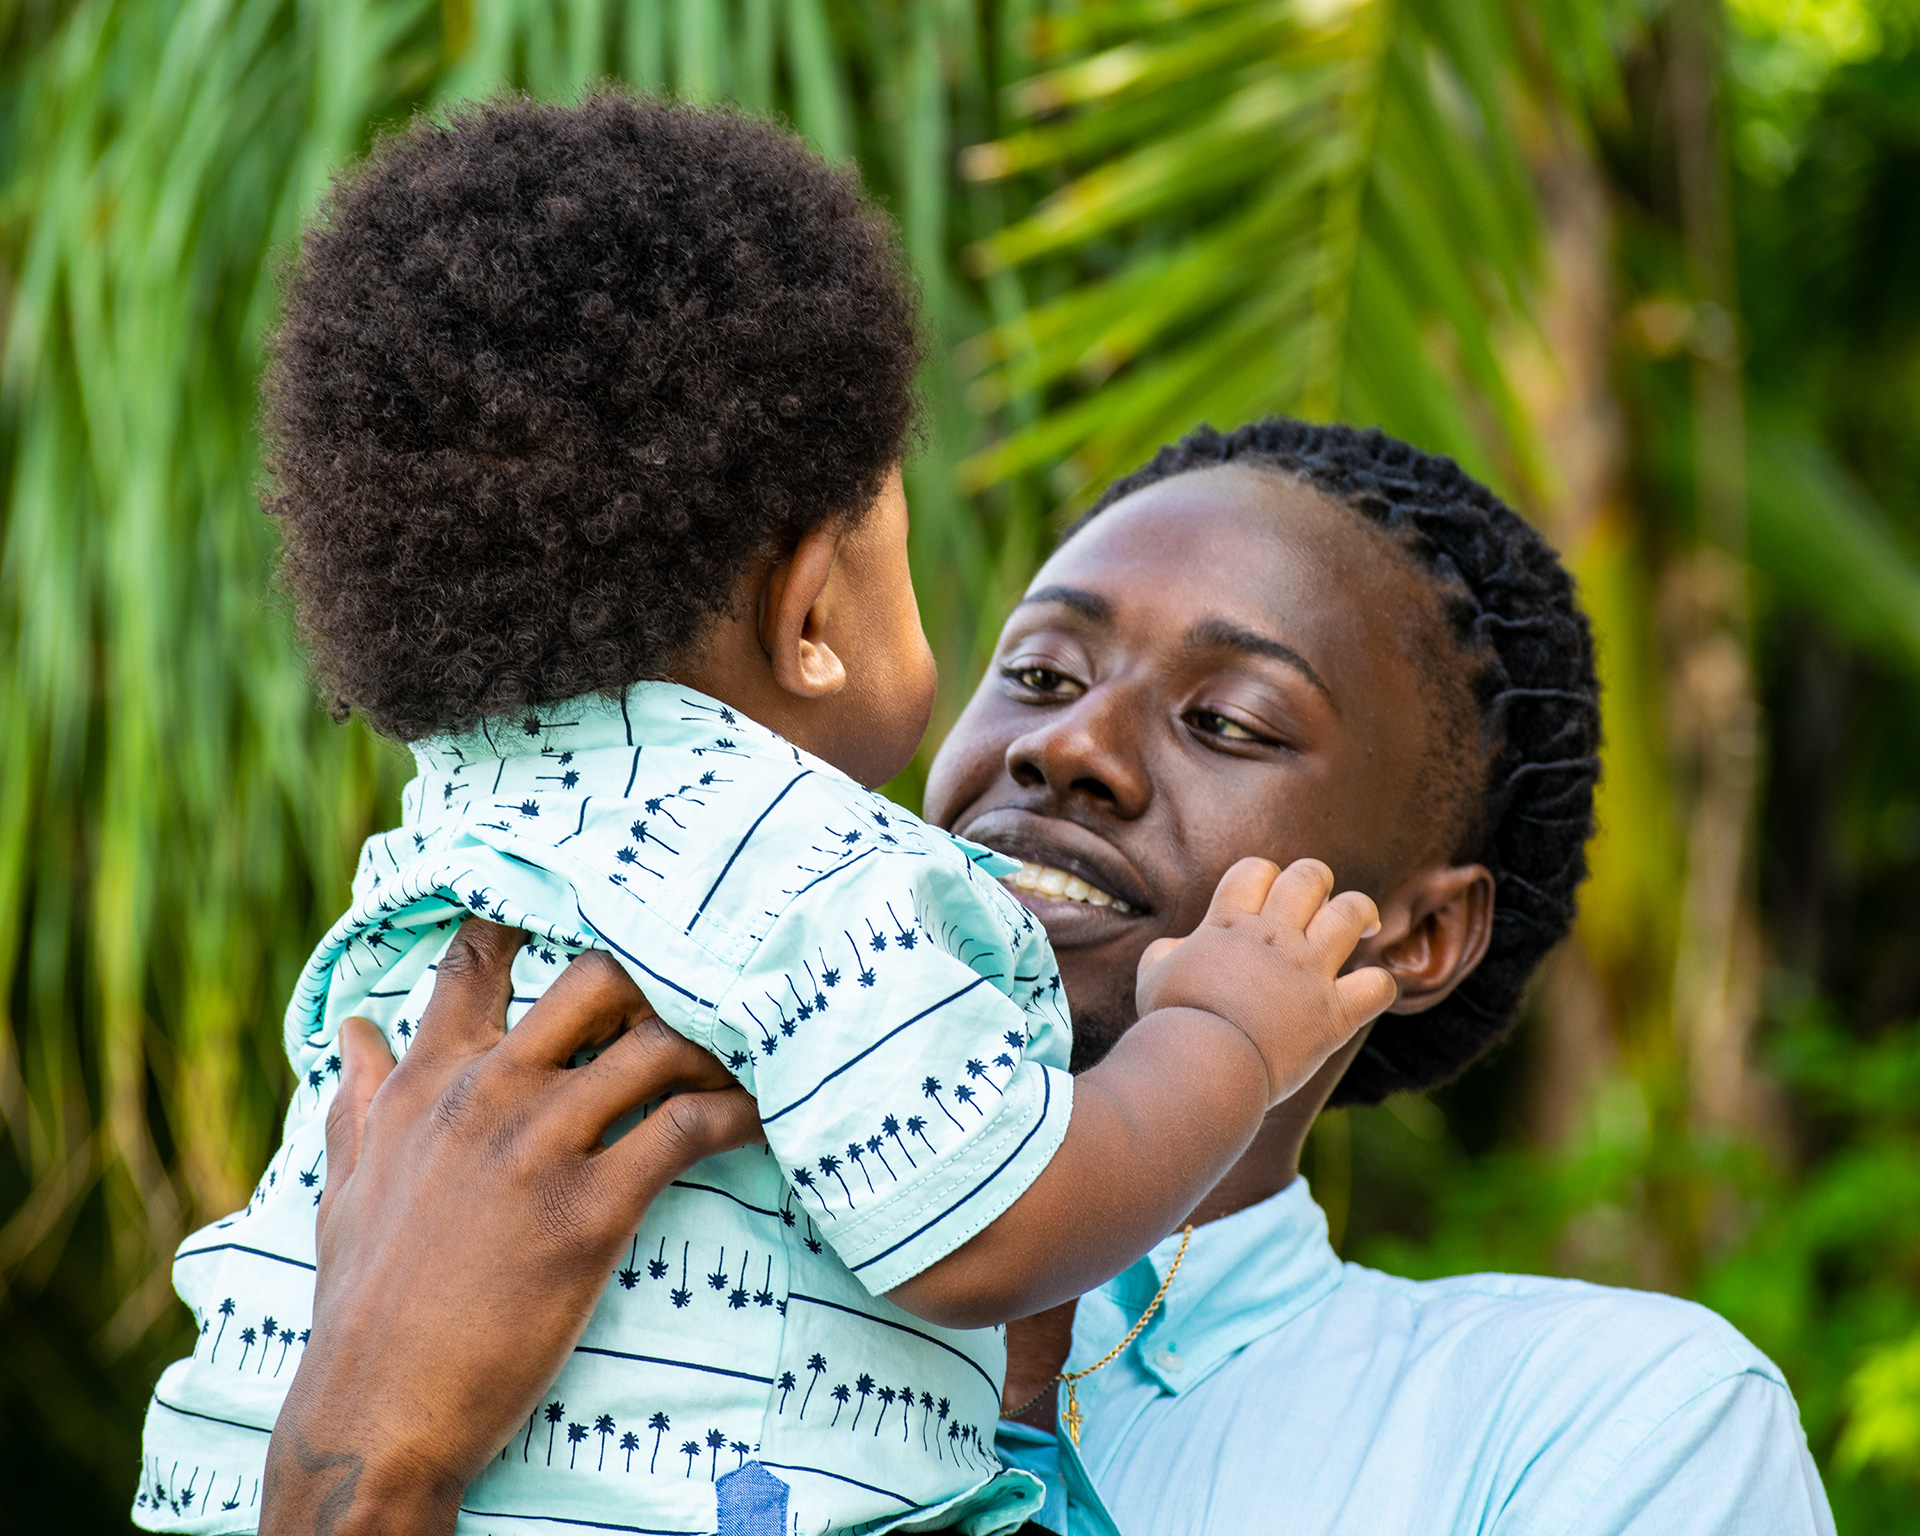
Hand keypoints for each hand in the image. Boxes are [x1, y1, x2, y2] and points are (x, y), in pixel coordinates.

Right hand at [261, 919, 761, 1535]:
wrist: (378, 1411)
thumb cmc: (364, 1303)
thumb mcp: (345, 1188)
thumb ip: (363, 1100)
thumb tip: (359, 1029)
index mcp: (427, 1084)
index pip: (476, 962)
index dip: (535, 923)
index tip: (593, 913)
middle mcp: (487, 1095)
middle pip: (596, 979)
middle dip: (653, 981)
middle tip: (691, 1008)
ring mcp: (539, 1147)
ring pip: (656, 1045)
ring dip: (712, 1051)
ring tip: (742, 1068)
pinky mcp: (589, 1210)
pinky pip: (685, 1129)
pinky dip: (735, 1117)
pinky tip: (758, 1122)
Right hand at [1135, 857, 1395, 1104]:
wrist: (1202, 1065)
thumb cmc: (1172, 1023)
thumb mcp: (1153, 975)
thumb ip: (1167, 951)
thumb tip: (1177, 946)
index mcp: (1230, 924)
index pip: (1256, 869)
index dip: (1264, 877)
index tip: (1265, 899)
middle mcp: (1275, 938)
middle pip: (1309, 877)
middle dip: (1316, 882)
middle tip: (1318, 904)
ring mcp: (1308, 972)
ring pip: (1353, 912)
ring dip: (1360, 913)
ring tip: (1365, 926)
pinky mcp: (1334, 1013)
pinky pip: (1377, 985)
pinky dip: (1379, 985)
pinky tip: (1368, 991)